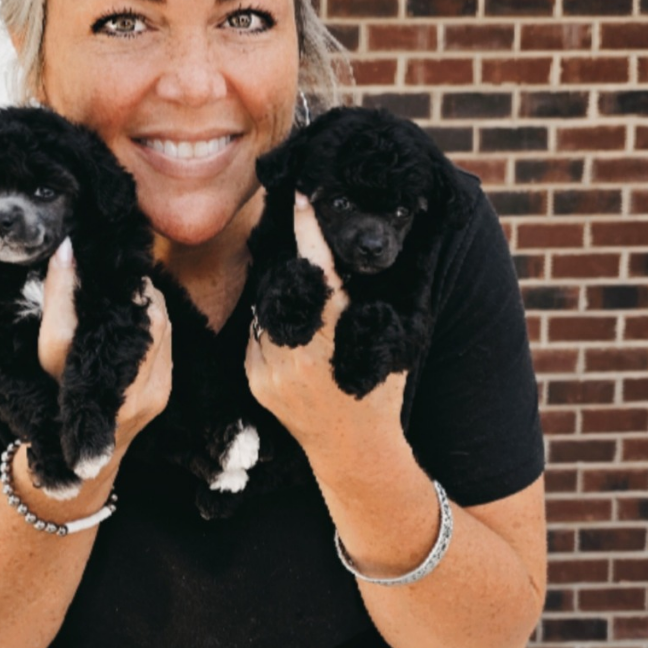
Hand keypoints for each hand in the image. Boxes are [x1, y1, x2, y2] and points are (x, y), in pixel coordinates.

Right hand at [37, 237, 172, 452]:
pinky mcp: (165, 394)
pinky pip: (166, 345)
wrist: (75, 456)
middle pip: (161, 316)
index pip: (148, 312)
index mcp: (119, 382)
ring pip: (166, 329)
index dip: (135, 285)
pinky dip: (152, 327)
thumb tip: (67, 248)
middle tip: (117, 279)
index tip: (114, 271)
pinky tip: (129, 322)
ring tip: (122, 297)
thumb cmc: (52, 400)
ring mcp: (161, 394)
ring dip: (148, 308)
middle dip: (142, 293)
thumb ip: (59, 300)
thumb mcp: (48, 350)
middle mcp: (148, 391)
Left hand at [245, 193, 405, 462]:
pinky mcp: (256, 381)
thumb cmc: (380, 394)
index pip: (319, 270)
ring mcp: (272, 369)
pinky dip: (272, 328)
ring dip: (284, 299)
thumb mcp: (392, 343)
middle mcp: (299, 352)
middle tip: (304, 251)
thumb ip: (379, 302)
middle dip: (295, 267)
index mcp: (336, 337)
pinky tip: (296, 340)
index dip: (309, 229)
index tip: (302, 196)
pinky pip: (256, 336)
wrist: (354, 451)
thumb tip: (378, 259)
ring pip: (267, 310)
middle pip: (286, 285)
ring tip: (307, 310)